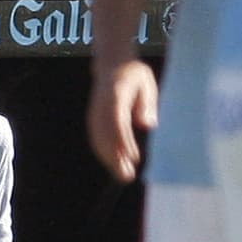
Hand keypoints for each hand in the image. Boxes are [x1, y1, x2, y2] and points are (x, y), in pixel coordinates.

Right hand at [88, 59, 157, 182]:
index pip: (118, 123)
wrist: (112, 65)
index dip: (125, 142)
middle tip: (128, 176)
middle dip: (117, 158)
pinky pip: (96, 139)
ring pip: (99, 140)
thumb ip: (147, 104)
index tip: (135, 157)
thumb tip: (148, 125)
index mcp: (116, 95)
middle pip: (106, 136)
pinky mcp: (93, 119)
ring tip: (123, 176)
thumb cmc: (134, 75)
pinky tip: (113, 165)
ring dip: (110, 160)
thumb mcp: (147, 83)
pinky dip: (104, 154)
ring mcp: (95, 113)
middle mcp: (101, 106)